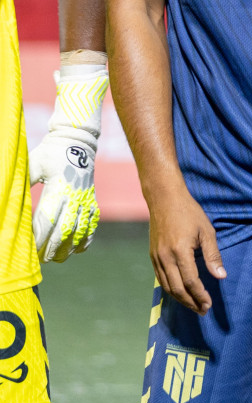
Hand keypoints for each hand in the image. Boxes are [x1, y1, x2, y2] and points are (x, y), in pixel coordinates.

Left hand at [29, 126, 98, 262]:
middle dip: (52, 248)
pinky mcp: (92, 202)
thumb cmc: (50, 153)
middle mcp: (75, 197)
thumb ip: (22, 183)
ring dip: (68, 248)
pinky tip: (76, 250)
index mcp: (59, 189)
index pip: (48, 220)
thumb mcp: (32, 164)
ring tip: (56, 258)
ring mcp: (86, 200)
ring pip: (80, 232)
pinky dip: (85, 240)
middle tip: (41, 260)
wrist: (78, 143)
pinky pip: (92, 226)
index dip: (39, 237)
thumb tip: (8, 198)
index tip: (29, 249)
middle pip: (65, 231)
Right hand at [147, 187, 224, 314]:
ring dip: (180, 299)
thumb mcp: (207, 232)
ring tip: (193, 305)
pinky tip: (180, 292)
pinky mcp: (152, 256)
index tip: (209, 305)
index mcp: (180, 252)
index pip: (190, 281)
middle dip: (190, 302)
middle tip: (202, 310)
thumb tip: (221, 276)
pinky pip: (161, 278)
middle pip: (177, 289)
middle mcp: (165, 258)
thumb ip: (213, 256)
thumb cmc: (189, 213)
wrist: (164, 200)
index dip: (200, 295)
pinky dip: (171, 289)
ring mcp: (156, 258)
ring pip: (167, 286)